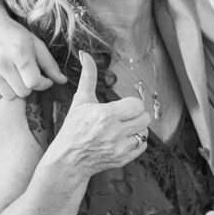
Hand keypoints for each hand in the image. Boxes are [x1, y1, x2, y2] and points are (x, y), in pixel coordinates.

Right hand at [0, 1, 66, 99]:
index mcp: (20, 53)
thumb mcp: (36, 44)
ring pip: (10, 97)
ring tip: (15, 74)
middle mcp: (2, 63)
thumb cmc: (15, 35)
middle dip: (30, 86)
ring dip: (16, 89)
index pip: (34, 83)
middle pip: (23, 92)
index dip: (43, 83)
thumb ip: (50, 64)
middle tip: (28, 74)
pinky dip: (2, 90)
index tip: (45, 79)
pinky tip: (3, 76)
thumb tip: (63, 81)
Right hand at [50, 51, 150, 175]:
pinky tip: (123, 139)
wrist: (68, 159)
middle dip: (136, 115)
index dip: (131, 104)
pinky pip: (142, 146)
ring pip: (145, 132)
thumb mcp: (80, 101)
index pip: (137, 105)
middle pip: (144, 118)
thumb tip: (86, 55)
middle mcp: (114, 132)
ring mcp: (119, 147)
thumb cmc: (73, 128)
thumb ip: (88, 76)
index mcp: (105, 115)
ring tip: (123, 128)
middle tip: (124, 117)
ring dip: (136, 128)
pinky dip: (136, 142)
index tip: (122, 107)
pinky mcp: (122, 159)